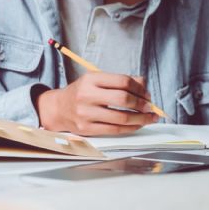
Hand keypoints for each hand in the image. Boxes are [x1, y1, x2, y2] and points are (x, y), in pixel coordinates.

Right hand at [36, 73, 158, 135]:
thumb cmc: (81, 93)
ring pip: (121, 118)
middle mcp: (86, 96)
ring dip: (140, 119)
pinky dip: (130, 128)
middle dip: (141, 104)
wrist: (59, 109)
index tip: (147, 94)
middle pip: (123, 99)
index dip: (139, 88)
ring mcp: (85, 114)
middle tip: (150, 107)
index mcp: (90, 79)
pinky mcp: (87, 129)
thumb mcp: (96, 80)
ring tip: (149, 118)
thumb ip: (119, 81)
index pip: (122, 81)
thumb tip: (144, 86)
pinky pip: (114, 130)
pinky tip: (137, 125)